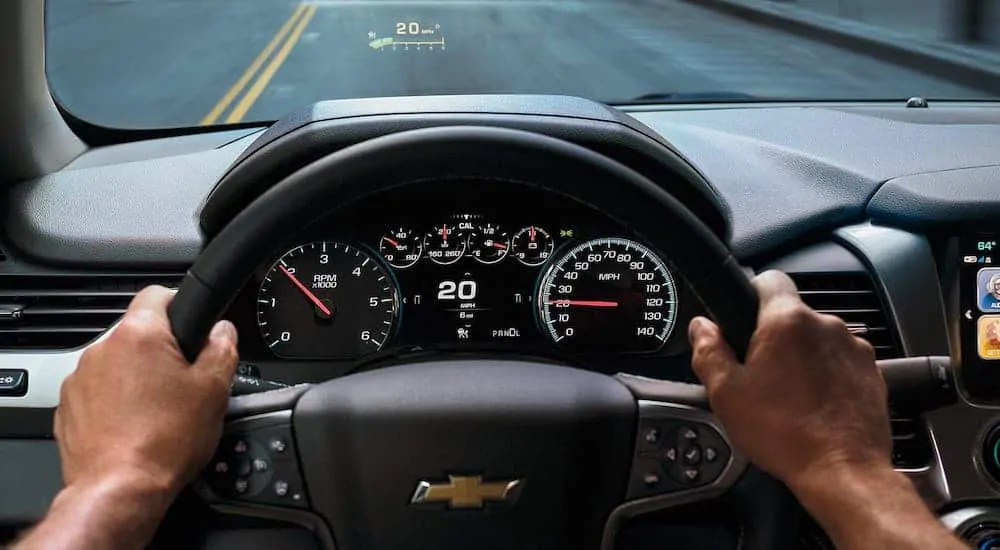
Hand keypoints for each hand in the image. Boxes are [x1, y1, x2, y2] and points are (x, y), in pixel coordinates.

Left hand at [55, 285, 237, 498]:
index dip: (181, 304)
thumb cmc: (165, 441)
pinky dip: (116, 402)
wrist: (121, 490)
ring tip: (160, 410)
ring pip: (118, 364)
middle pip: (139, 334)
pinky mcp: (68, 407)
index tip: (192, 325)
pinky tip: (136, 425)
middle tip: (185, 380)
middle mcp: (103, 349)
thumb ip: (222, 347)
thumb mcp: (215, 389)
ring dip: (137, 378)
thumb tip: (222, 331)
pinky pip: (98, 392)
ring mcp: (80, 379)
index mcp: (139, 335)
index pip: (158, 294)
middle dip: (162, 351)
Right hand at [688, 270, 890, 489]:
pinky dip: (827, 376)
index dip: (751, 293)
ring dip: (803, 357)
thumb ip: (708, 350)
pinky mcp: (873, 372)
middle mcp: (826, 326)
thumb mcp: (726, 394)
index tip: (743, 317)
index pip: (768, 278)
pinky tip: (814, 405)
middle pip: (792, 315)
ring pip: (817, 340)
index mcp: (787, 322)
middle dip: (774, 337)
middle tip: (759, 373)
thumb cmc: (785, 434)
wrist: (843, 470)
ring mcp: (854, 349)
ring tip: (789, 395)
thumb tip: (701, 327)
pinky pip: (841, 362)